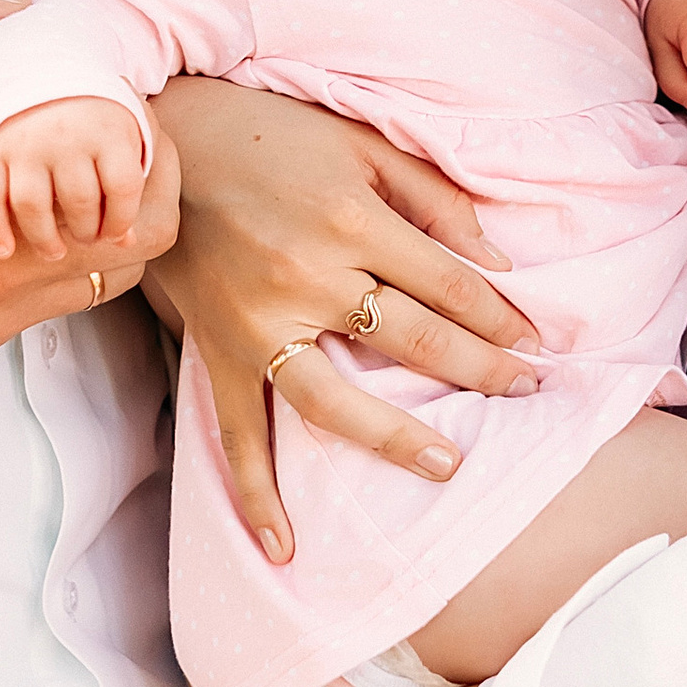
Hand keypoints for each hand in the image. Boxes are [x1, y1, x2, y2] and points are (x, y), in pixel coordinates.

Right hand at [0, 0, 175, 379]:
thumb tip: (19, 10)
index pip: (124, 175)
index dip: (149, 137)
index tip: (131, 104)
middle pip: (140, 240)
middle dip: (150, 186)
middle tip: (127, 144)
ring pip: (102, 281)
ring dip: (108, 229)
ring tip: (78, 179)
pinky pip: (47, 305)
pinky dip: (58, 261)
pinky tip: (19, 217)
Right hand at [0, 97, 148, 261]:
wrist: (41, 74)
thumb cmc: (92, 119)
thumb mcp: (122, 138)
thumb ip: (127, 184)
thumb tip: (125, 242)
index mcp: (108, 130)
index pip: (122, 187)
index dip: (121, 221)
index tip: (115, 233)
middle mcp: (66, 136)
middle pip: (79, 201)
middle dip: (86, 231)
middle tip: (85, 237)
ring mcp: (26, 143)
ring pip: (32, 206)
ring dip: (44, 239)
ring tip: (54, 251)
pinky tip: (5, 252)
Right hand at [150, 75, 540, 563]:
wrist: (152, 148)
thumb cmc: (269, 137)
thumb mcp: (359, 143)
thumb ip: (432, 199)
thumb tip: (500, 261)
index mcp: (348, 218)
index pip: (446, 284)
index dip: (498, 317)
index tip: (534, 342)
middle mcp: (305, 276)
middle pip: (412, 341)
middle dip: (480, 371)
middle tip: (527, 392)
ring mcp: (257, 325)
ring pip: (336, 402)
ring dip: (396, 439)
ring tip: (448, 466)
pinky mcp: (216, 352)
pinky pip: (237, 434)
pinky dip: (256, 495)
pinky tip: (285, 548)